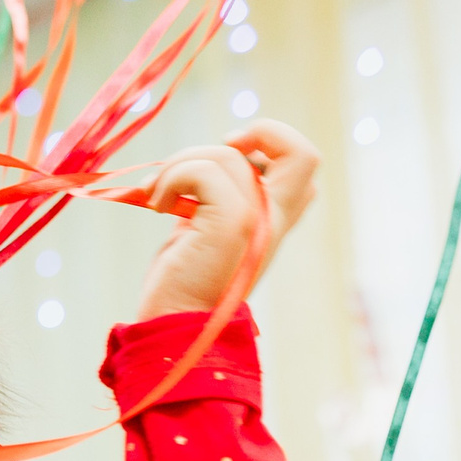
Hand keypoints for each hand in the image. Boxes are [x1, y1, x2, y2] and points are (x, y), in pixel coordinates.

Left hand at [134, 120, 319, 321]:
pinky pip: (204, 170)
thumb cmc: (180, 285)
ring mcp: (257, 221)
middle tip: (212, 155)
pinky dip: (171, 177)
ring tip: (156, 193)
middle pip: (304, 154)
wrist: (171, 327)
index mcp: (272, 220)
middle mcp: (274, 220)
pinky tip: (156, 203)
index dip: (272, 141)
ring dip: (180, 163)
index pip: (304, 165)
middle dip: (258, 133)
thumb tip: (196, 164)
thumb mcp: (203, 230)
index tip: (229, 147)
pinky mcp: (232, 223)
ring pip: (228, 155)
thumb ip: (214, 198)